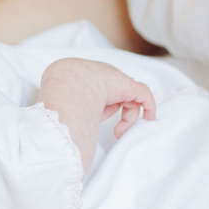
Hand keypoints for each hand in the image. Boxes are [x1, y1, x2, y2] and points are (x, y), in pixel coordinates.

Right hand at [40, 58, 155, 170]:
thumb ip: (69, 110)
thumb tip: (65, 132)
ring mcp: (113, 78)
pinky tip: (149, 119)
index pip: (97, 92)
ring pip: (128, 96)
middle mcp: (98, 75)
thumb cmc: (58, 97)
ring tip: (119, 132)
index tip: (95, 120)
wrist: (65, 84)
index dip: (101, 108)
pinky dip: (149, 106)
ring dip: (128, 117)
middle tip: (114, 131)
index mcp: (81, 78)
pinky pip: (143, 93)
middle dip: (115, 110)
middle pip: (114, 93)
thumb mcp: (61, 104)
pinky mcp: (127, 84)